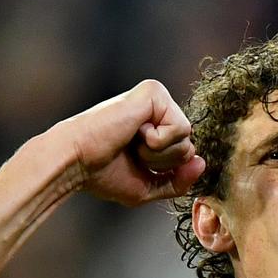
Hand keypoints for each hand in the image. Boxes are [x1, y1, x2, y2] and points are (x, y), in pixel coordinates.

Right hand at [56, 79, 206, 206]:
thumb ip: (178, 181)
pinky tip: (134, 132)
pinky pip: (180, 127)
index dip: (165, 169)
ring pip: (187, 139)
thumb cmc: (103, 173)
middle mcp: (158, 109)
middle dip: (163, 161)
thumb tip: (201, 163)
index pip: (185, 154)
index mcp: (155, 127)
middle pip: (190, 147)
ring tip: (131, 142)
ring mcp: (157, 98)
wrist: (76, 160)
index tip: (133, 162)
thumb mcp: (148, 186)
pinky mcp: (154, 92)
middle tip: (132, 152)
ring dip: (159, 153)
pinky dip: (157, 141)